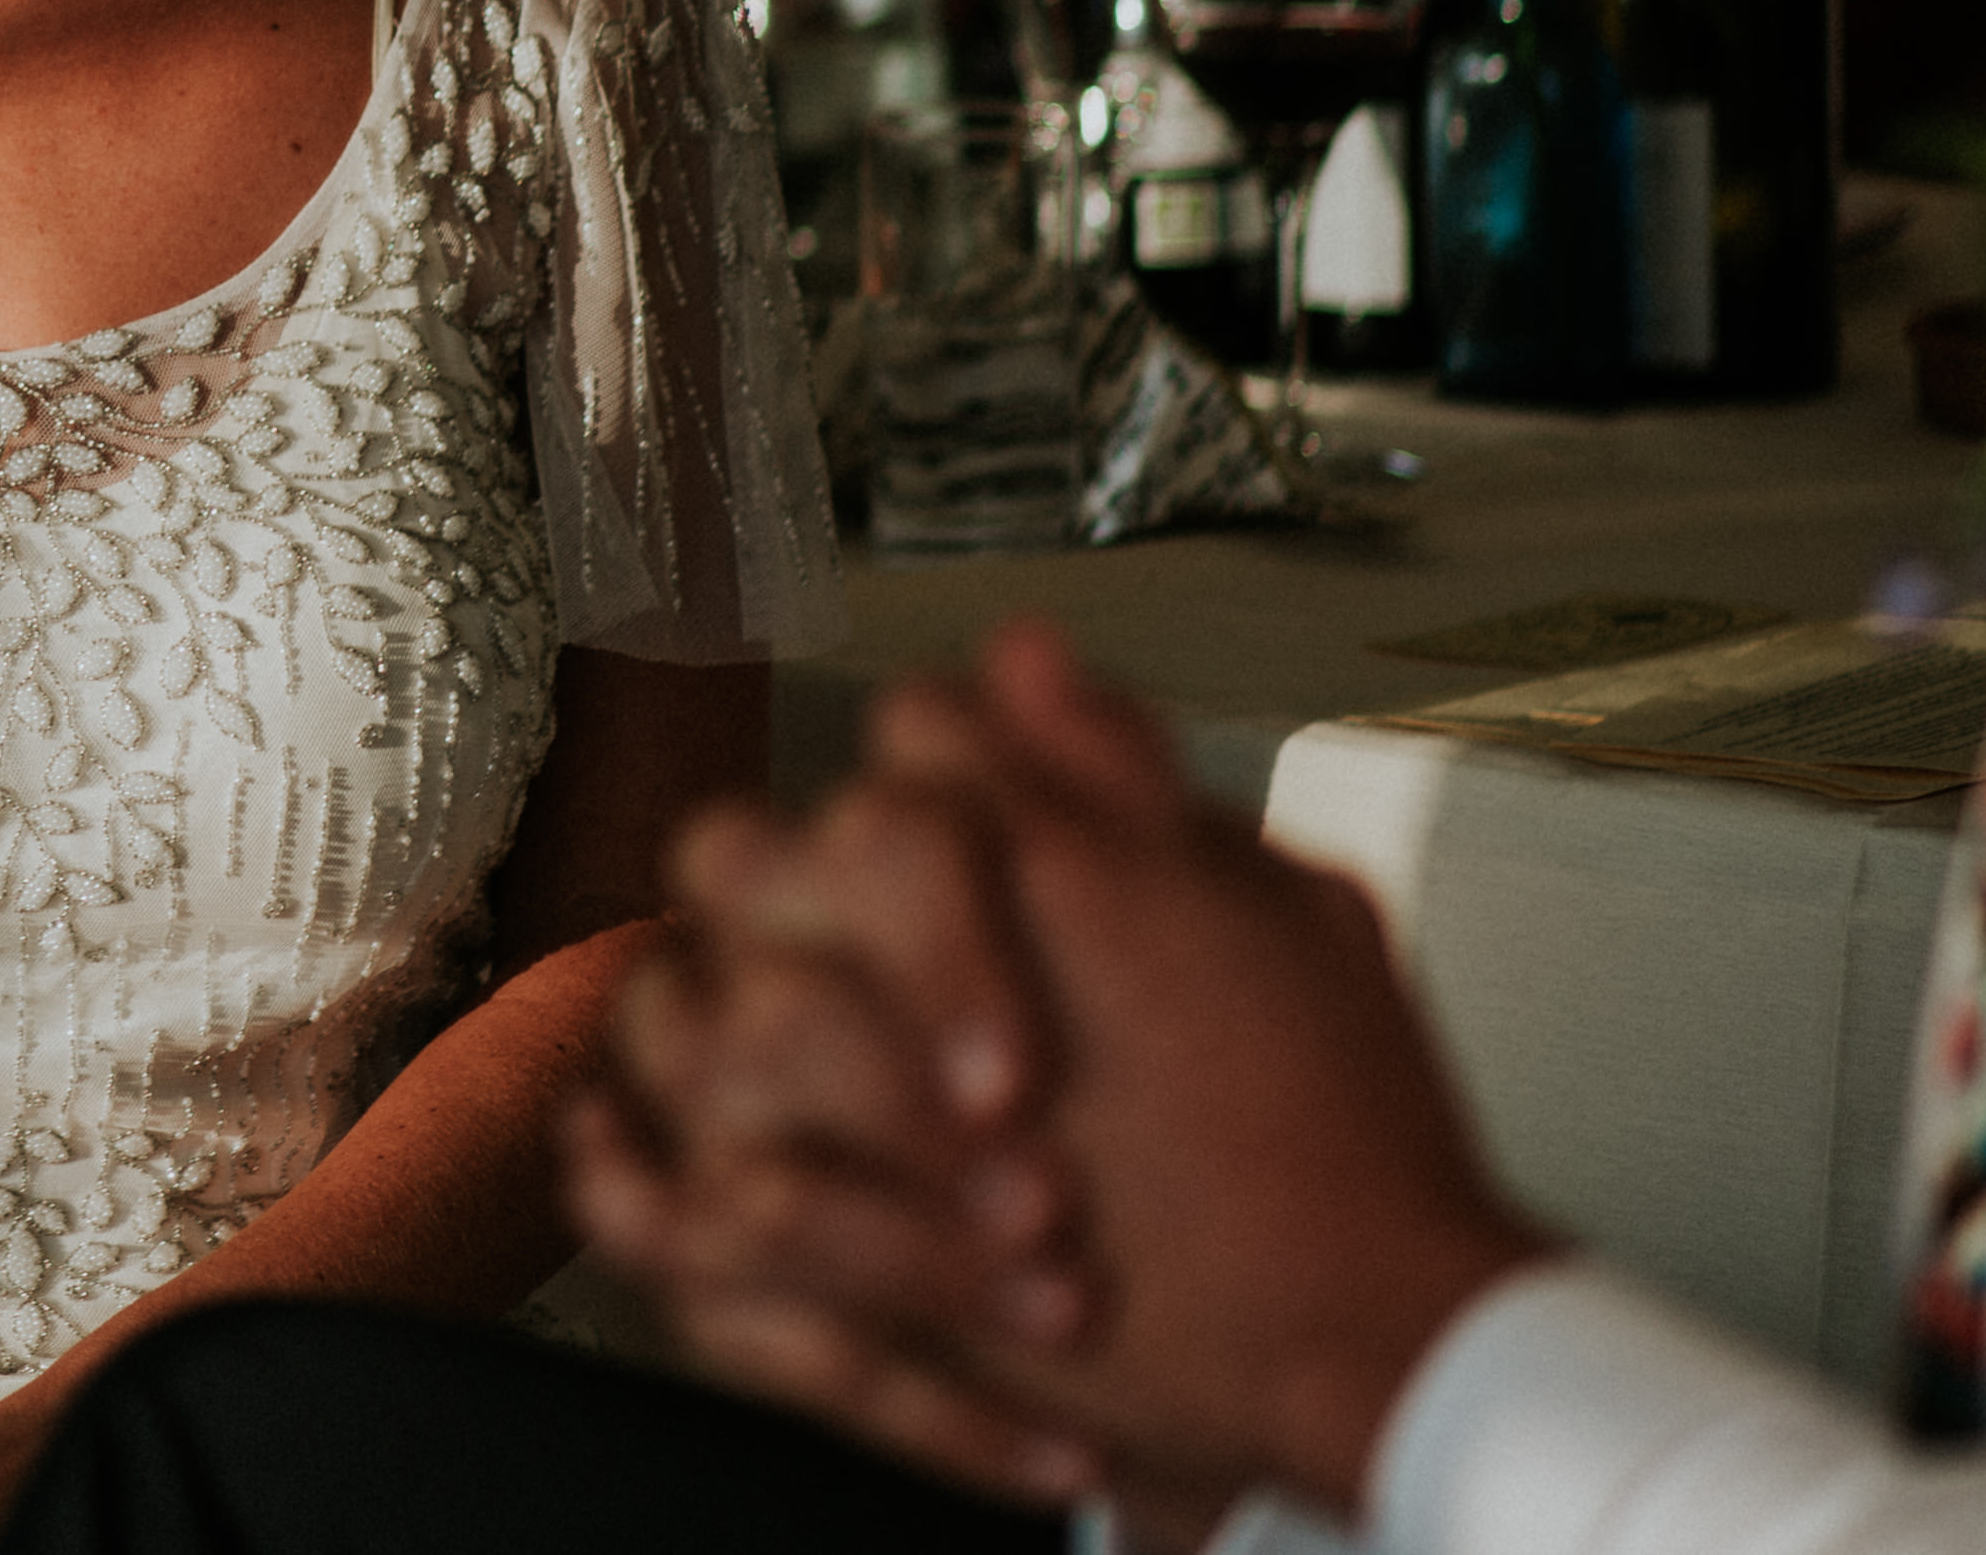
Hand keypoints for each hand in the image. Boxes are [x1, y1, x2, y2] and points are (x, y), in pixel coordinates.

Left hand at [569, 625, 1552, 1529]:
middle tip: (792, 929)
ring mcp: (895, 1117)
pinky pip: (688, 1207)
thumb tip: (1020, 652)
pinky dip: (630, 1184)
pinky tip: (609, 1152)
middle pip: (754, 850)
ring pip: (699, 1018)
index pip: (915, 730)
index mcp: (1055, 862)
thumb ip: (1130, 774)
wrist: (1376, 1332)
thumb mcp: (1289, 905)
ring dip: (685, 1022)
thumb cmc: (1350, 1136)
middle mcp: (954, 965)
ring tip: (704, 1037)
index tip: (911, 810)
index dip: (909, 766)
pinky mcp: (873, 1264)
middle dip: (755, 875)